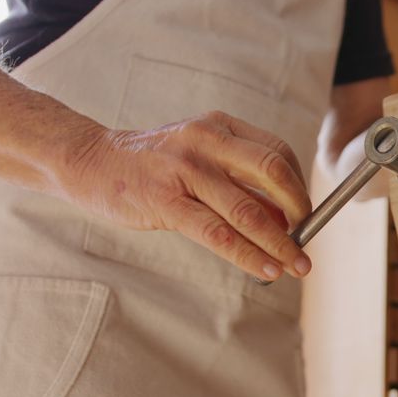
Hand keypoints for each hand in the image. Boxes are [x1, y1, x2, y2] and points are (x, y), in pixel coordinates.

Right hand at [59, 111, 312, 281]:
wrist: (90, 162)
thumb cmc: (153, 165)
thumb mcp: (199, 157)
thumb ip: (239, 182)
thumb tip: (285, 220)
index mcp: (220, 127)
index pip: (278, 152)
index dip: (299, 186)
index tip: (307, 213)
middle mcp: (208, 141)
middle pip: (274, 173)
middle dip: (300, 211)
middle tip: (307, 239)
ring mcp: (186, 169)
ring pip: (249, 210)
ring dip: (281, 243)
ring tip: (297, 266)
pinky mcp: (166, 201)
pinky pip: (218, 233)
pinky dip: (249, 254)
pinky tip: (267, 269)